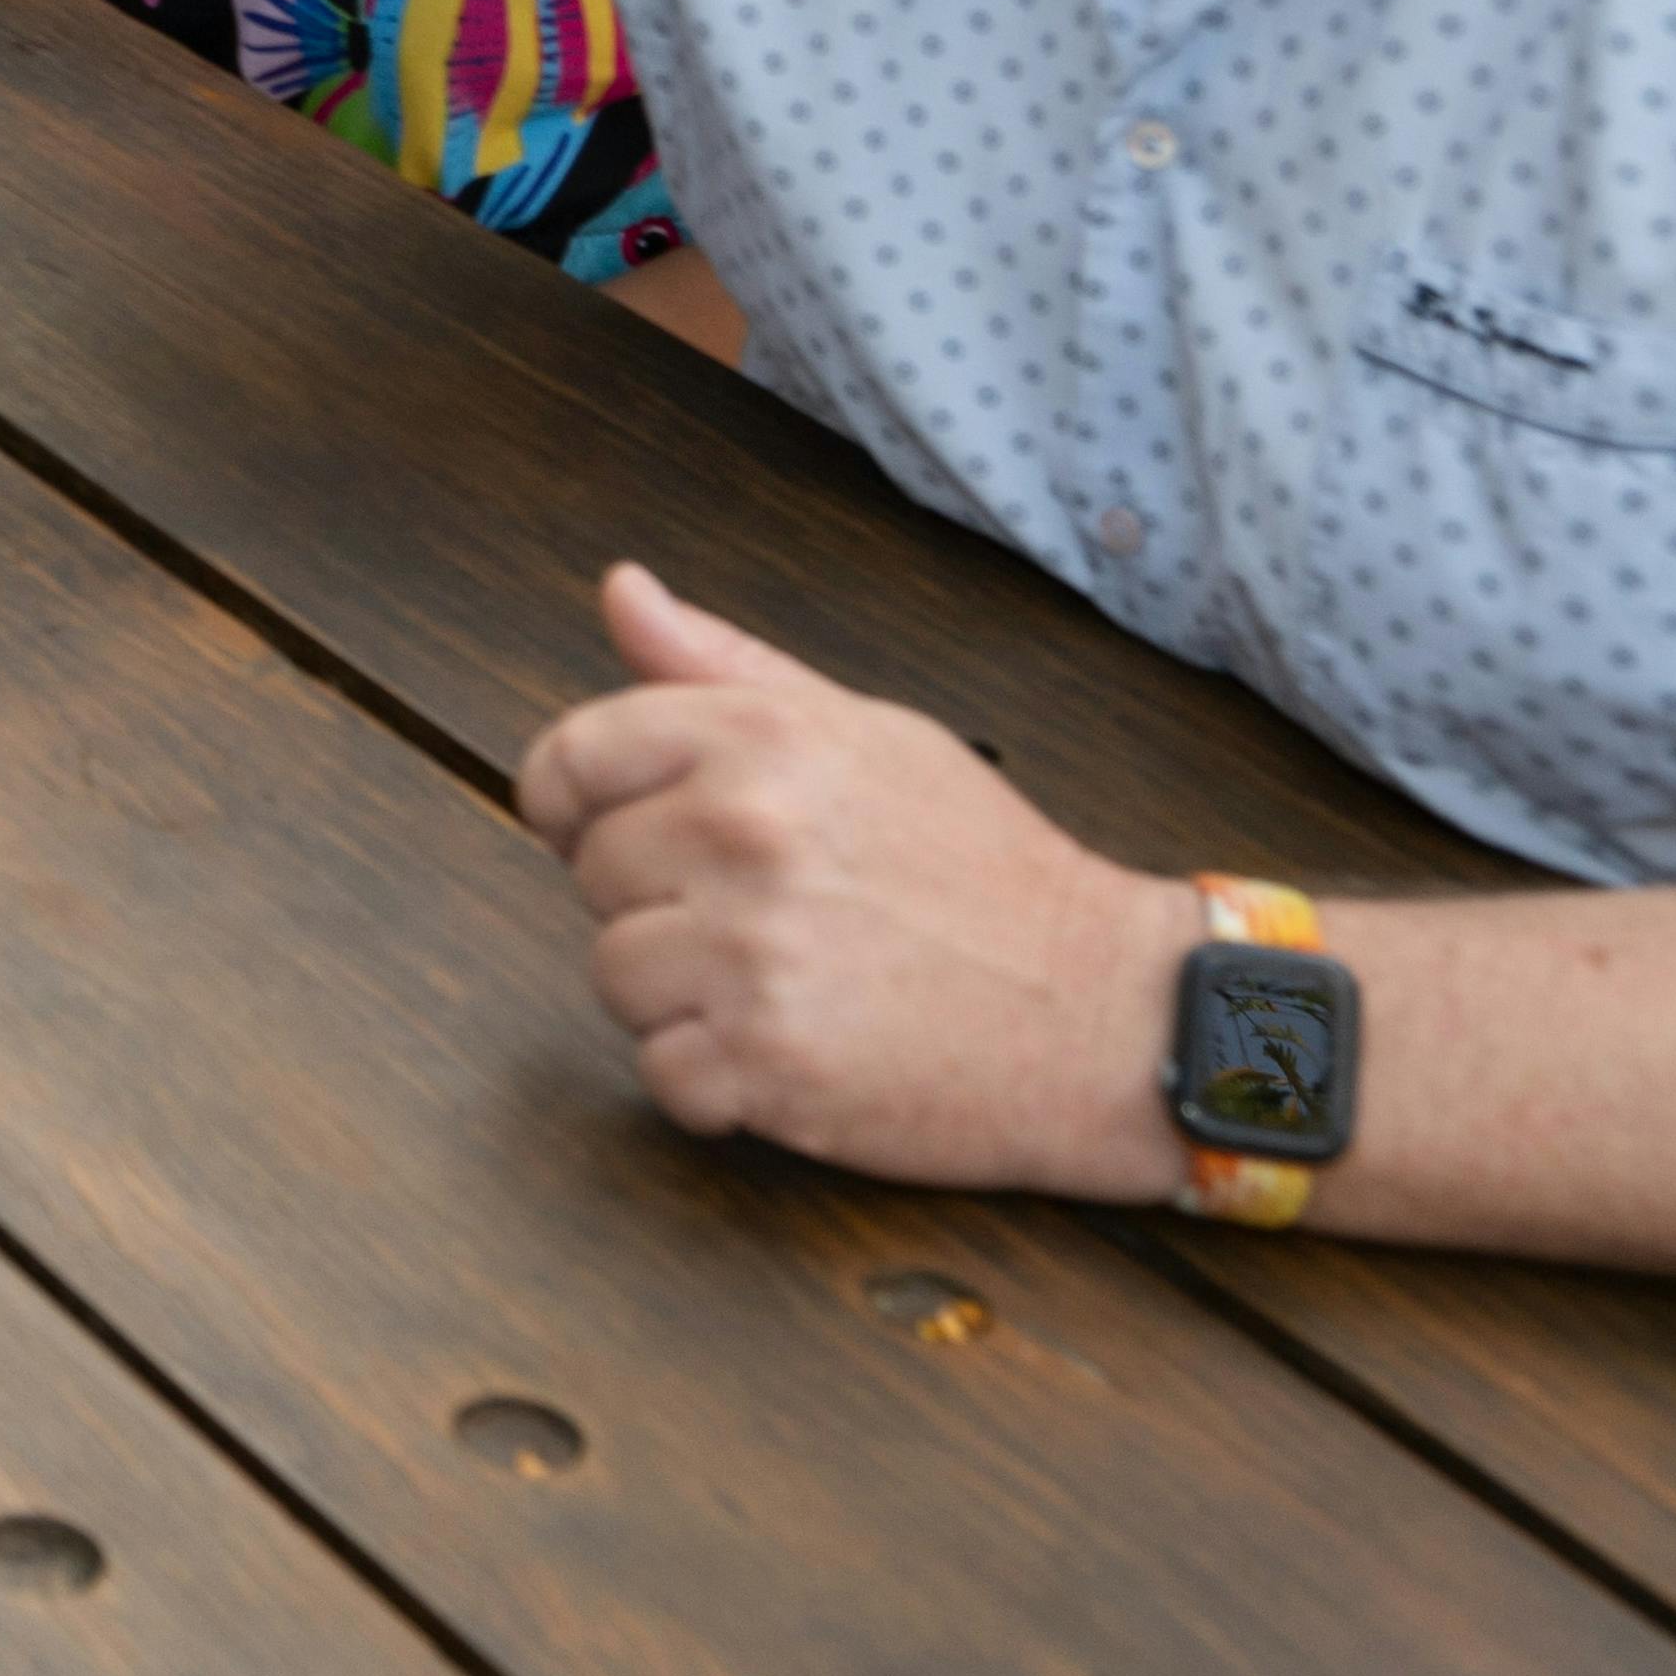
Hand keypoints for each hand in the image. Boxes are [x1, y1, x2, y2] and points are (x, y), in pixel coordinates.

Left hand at [512, 566, 1201, 1198]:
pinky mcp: (766, 1064)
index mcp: (760, 738)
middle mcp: (744, 833)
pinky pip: (663, 1074)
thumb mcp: (867, 733)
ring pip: (615, 977)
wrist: (1103, 1014)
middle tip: (769, 918)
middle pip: (594, 875)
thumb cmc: (985, 870)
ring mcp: (751, 953)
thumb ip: (726, 668)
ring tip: (787, 983)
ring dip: (681, 997)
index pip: (572, 758)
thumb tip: (623, 591)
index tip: (608, 832)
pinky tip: (796, 1052)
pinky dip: (715, 1084)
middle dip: (660, 902)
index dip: (575, 804)